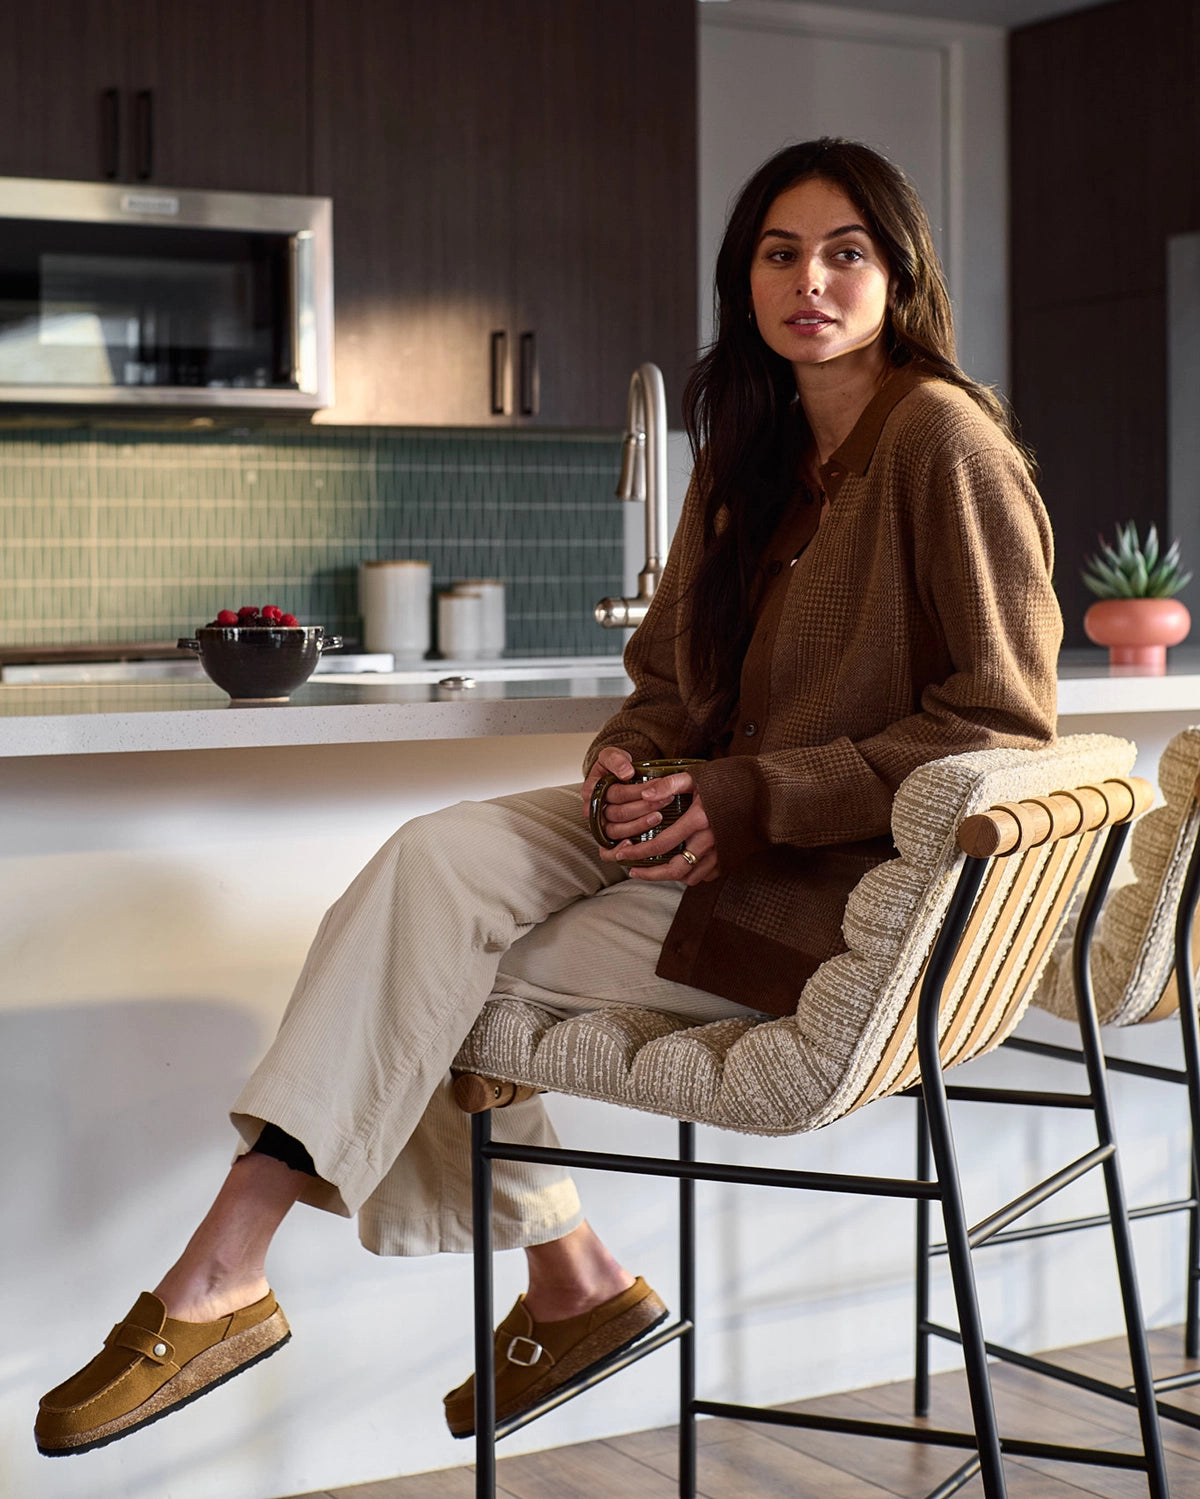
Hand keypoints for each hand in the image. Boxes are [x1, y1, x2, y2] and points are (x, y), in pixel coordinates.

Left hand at [602, 769, 721, 886]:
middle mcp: (711, 840)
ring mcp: (722, 852)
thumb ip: (669, 784)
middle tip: (634, 871)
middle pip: (675, 869)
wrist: (768, 793)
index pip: (662, 844)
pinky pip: (708, 875)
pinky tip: (682, 864)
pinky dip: (692, 873)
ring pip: (691, 877)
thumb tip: (644, 794)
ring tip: (655, 869)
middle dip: (651, 874)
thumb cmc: (731, 781)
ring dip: (671, 876)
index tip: (623, 854)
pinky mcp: (731, 858)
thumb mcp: (698, 776)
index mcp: (699, 820)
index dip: (638, 853)